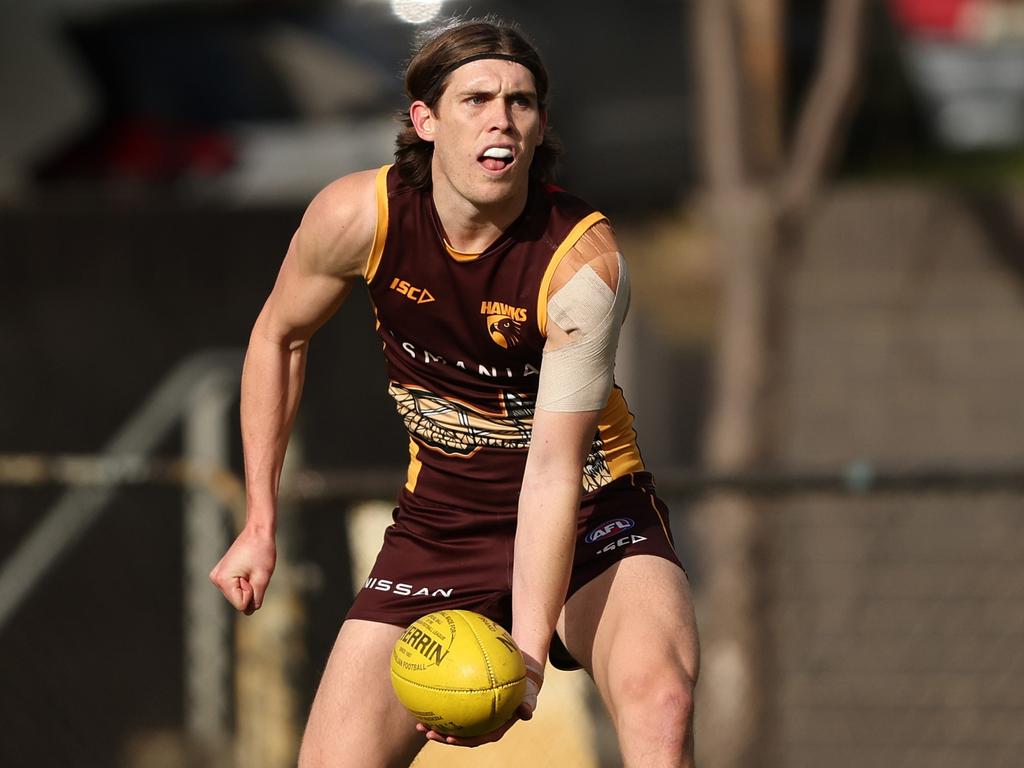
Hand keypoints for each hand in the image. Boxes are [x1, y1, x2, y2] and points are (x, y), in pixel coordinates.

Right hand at [208, 524, 275, 614]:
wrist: (258, 531)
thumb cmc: (262, 551)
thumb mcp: (263, 578)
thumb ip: (256, 599)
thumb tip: (249, 611)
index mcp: (223, 580)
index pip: (241, 605)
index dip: (252, 593)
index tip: (253, 575)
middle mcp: (216, 579)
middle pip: (238, 601)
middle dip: (249, 590)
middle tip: (253, 571)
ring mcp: (218, 576)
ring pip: (238, 595)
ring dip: (248, 586)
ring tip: (250, 568)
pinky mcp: (222, 574)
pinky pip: (236, 588)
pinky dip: (245, 582)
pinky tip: (246, 568)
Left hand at [416, 656, 543, 746]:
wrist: (521, 680)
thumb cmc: (524, 689)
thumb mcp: (529, 696)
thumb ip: (527, 704)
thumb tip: (527, 713)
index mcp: (493, 729)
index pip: (475, 739)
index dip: (461, 741)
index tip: (448, 738)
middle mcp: (481, 726)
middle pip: (459, 735)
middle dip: (441, 736)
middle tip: (427, 732)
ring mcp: (473, 718)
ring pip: (452, 725)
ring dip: (435, 725)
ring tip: (419, 722)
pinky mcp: (468, 707)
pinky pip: (453, 707)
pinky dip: (440, 705)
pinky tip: (426, 697)